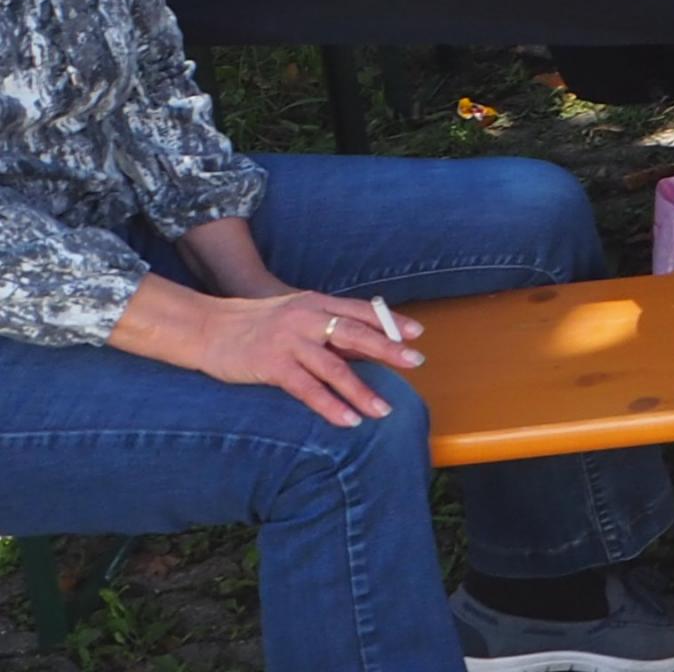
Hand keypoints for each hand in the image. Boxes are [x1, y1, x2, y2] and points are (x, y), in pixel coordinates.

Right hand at [181, 291, 422, 427]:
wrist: (207, 330)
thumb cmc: (255, 324)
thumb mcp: (294, 314)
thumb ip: (326, 325)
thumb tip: (366, 343)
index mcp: (315, 303)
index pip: (361, 311)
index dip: (390, 322)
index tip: (417, 334)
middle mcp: (306, 320)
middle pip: (355, 335)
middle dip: (388, 349)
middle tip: (415, 362)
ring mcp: (289, 343)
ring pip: (335, 369)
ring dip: (362, 391)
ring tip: (384, 410)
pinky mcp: (272, 366)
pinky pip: (308, 390)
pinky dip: (331, 406)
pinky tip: (348, 420)